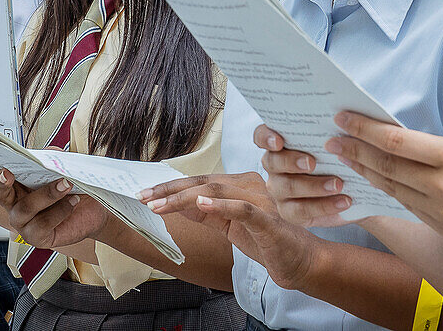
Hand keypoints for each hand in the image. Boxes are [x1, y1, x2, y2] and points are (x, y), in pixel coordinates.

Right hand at [0, 155, 111, 249]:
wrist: (95, 206)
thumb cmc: (73, 184)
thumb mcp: (62, 164)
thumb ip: (50, 157)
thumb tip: (46, 155)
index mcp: (15, 182)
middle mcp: (14, 202)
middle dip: (0, 182)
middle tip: (7, 174)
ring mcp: (23, 221)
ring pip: (23, 209)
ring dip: (44, 195)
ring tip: (65, 184)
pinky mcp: (37, 237)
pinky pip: (42, 225)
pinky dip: (59, 211)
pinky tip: (72, 201)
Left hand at [141, 172, 321, 290]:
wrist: (299, 261)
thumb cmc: (264, 242)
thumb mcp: (229, 226)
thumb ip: (207, 213)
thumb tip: (175, 204)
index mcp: (239, 185)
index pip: (199, 181)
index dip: (171, 187)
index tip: (146, 195)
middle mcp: (249, 186)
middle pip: (203, 182)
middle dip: (170, 190)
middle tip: (143, 197)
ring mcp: (259, 201)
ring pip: (217, 191)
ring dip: (184, 198)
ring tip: (160, 205)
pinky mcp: (268, 220)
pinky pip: (242, 209)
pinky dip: (220, 205)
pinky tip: (200, 204)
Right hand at [253, 124, 350, 227]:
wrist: (350, 190)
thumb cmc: (337, 158)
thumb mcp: (333, 144)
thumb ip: (327, 133)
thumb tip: (337, 117)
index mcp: (279, 144)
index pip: (261, 136)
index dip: (266, 138)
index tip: (279, 141)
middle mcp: (274, 165)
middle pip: (272, 161)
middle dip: (292, 162)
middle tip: (312, 163)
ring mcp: (279, 189)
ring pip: (287, 187)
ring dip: (314, 186)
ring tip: (338, 184)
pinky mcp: (289, 211)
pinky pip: (301, 210)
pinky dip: (324, 206)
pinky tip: (344, 201)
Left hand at [328, 111, 442, 256]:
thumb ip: (441, 148)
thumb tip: (402, 142)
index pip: (397, 143)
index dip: (364, 130)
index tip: (343, 119)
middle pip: (387, 168)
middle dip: (355, 152)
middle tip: (332, 139)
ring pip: (393, 189)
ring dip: (366, 173)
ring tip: (346, 158)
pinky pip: (409, 206)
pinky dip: (388, 191)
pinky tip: (374, 180)